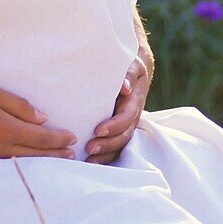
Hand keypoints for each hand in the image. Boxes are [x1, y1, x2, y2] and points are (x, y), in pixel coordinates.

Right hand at [0, 78, 78, 162]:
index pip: (40, 139)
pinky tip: (21, 166)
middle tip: (72, 156)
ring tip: (53, 164)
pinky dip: (17, 168)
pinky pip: (0, 169)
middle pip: (34, 157)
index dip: (59, 140)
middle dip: (55, 156)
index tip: (72, 139)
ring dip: (39, 165)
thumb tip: (42, 118)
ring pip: (18, 165)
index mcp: (4, 129)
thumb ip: (18, 105)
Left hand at [84, 50, 150, 164]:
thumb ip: (129, 73)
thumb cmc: (130, 62)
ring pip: (120, 144)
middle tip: (89, 148)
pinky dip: (104, 155)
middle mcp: (132, 115)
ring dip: (105, 154)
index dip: (114, 126)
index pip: (127, 117)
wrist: (135, 66)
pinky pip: (114, 145)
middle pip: (124, 136)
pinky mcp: (118, 128)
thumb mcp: (132, 63)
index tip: (98, 130)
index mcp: (135, 100)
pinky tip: (88, 161)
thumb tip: (124, 87)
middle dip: (107, 145)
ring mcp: (126, 123)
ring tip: (88, 160)